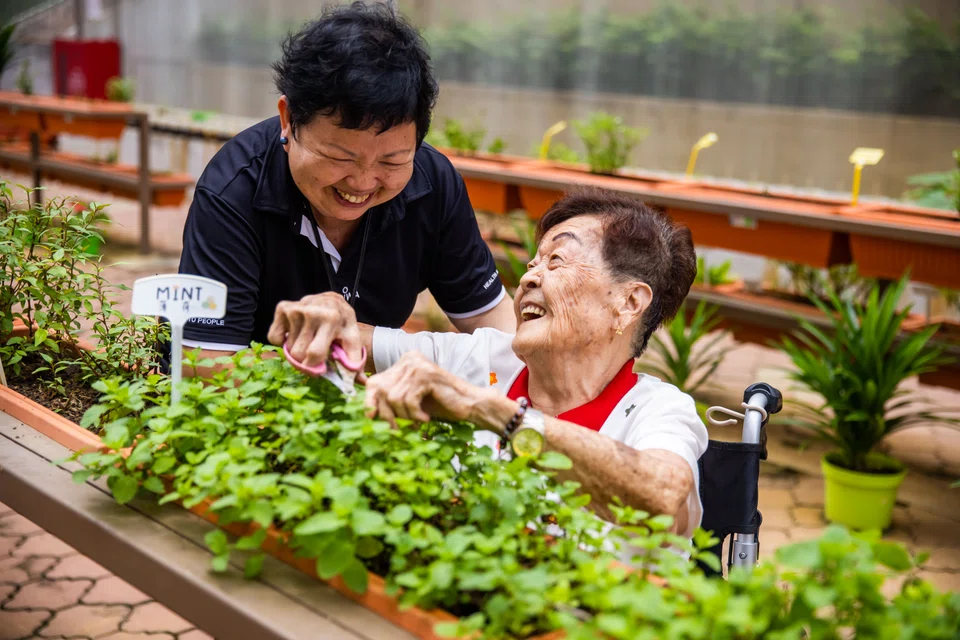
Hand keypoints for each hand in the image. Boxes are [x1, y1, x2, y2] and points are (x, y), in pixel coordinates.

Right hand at [266, 292, 363, 370]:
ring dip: (296, 349)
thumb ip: (354, 360)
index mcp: (331, 319)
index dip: (315, 366)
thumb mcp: (351, 338)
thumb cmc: (342, 323)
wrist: (331, 301)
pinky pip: (274, 338)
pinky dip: (282, 340)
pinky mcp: (283, 308)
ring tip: (309, 338)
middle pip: (298, 354)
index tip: (319, 368)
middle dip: (306, 359)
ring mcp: (296, 308)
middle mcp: (312, 311)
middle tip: (314, 351)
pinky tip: (296, 332)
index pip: (314, 353)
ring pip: (287, 348)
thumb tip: (361, 382)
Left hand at [364, 351, 490, 427]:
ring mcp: (417, 364)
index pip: (374, 382)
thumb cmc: (440, 406)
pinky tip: (425, 418)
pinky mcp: (426, 374)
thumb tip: (366, 412)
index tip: (372, 420)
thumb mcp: (409, 402)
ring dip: (403, 416)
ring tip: (416, 422)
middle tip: (397, 429)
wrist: (469, 405)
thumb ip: (390, 400)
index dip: (370, 403)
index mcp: (403, 362)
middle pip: (380, 389)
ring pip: (393, 397)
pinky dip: (414, 414)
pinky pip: (408, 400)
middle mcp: (408, 359)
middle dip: (386, 413)